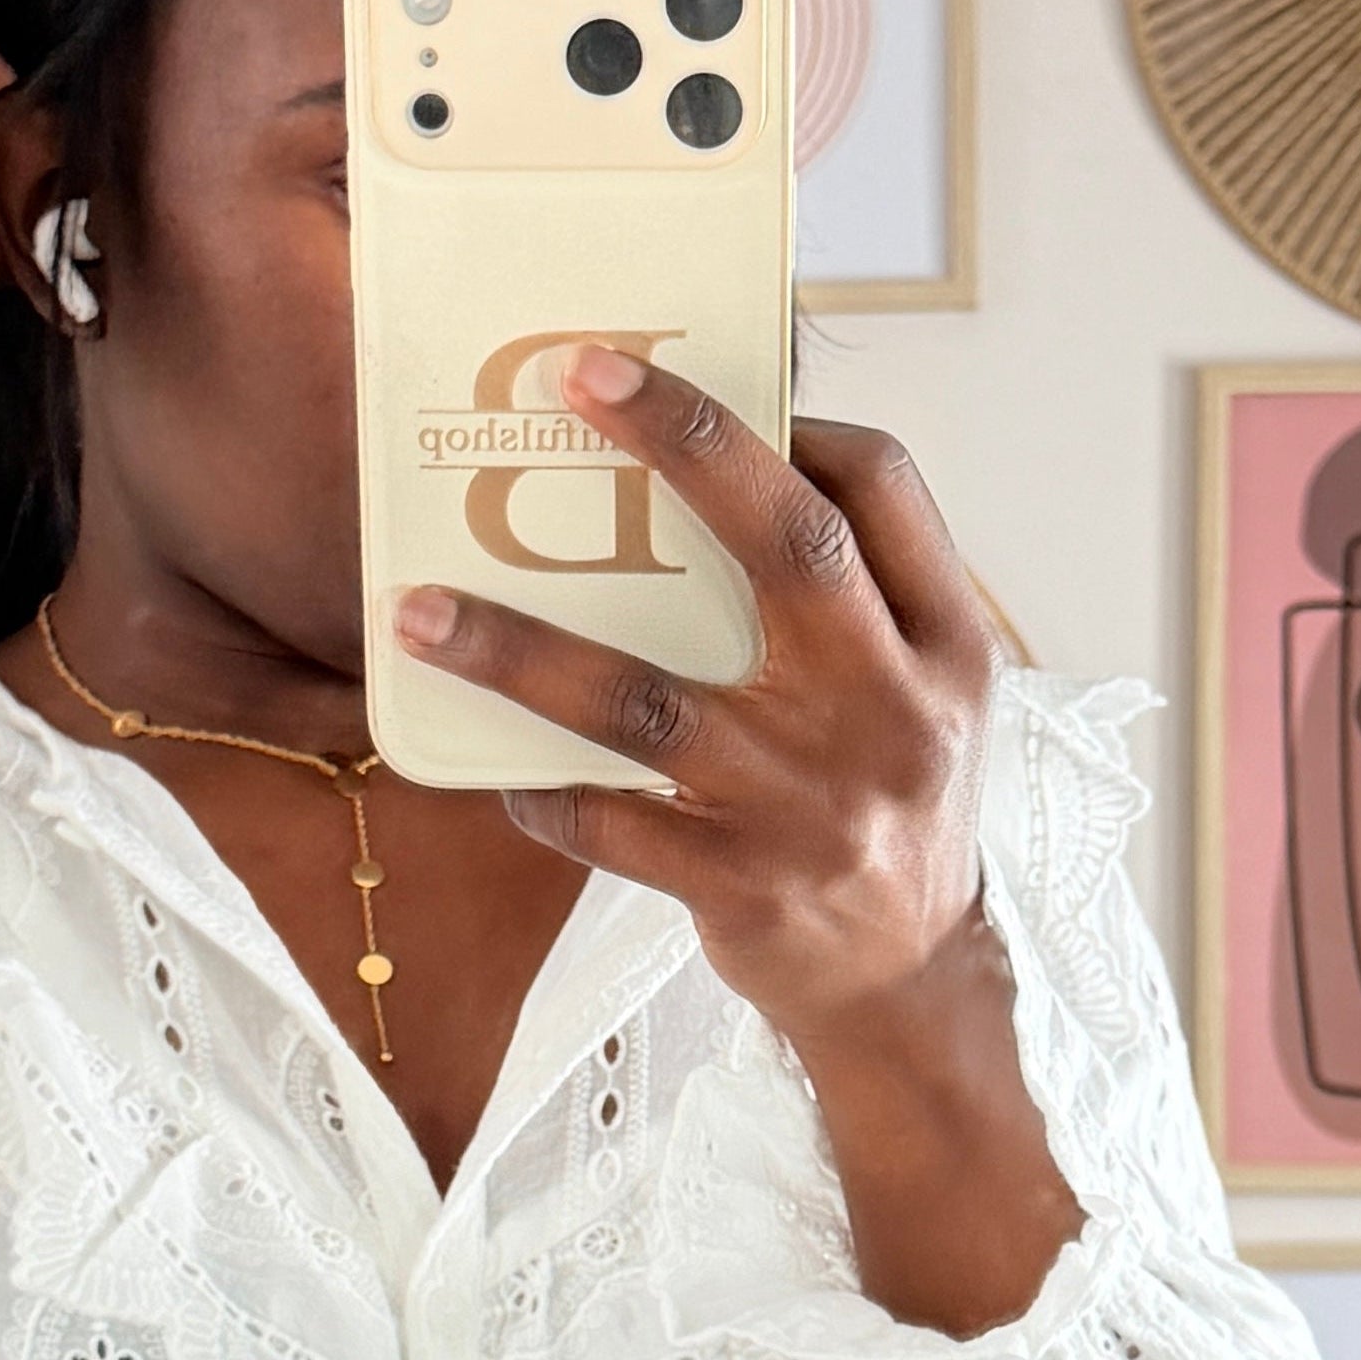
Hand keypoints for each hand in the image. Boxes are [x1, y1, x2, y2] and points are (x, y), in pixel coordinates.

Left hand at [396, 352, 1080, 1335]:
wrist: (908, 985)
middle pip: (787, 549)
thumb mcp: (923, 692)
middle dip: (687, 447)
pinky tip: (493, 767)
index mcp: (943, 644)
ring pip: (644, 702)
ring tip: (417, 610)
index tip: (679, 381)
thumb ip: (857, 592)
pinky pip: (607, 826)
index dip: (790, 419)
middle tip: (577, 375)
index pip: (883, 487)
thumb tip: (734, 460)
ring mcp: (808, 802)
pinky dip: (540, 792)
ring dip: (518, 650)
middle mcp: (887, 711)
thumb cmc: (891, 804)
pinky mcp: (741, 885)